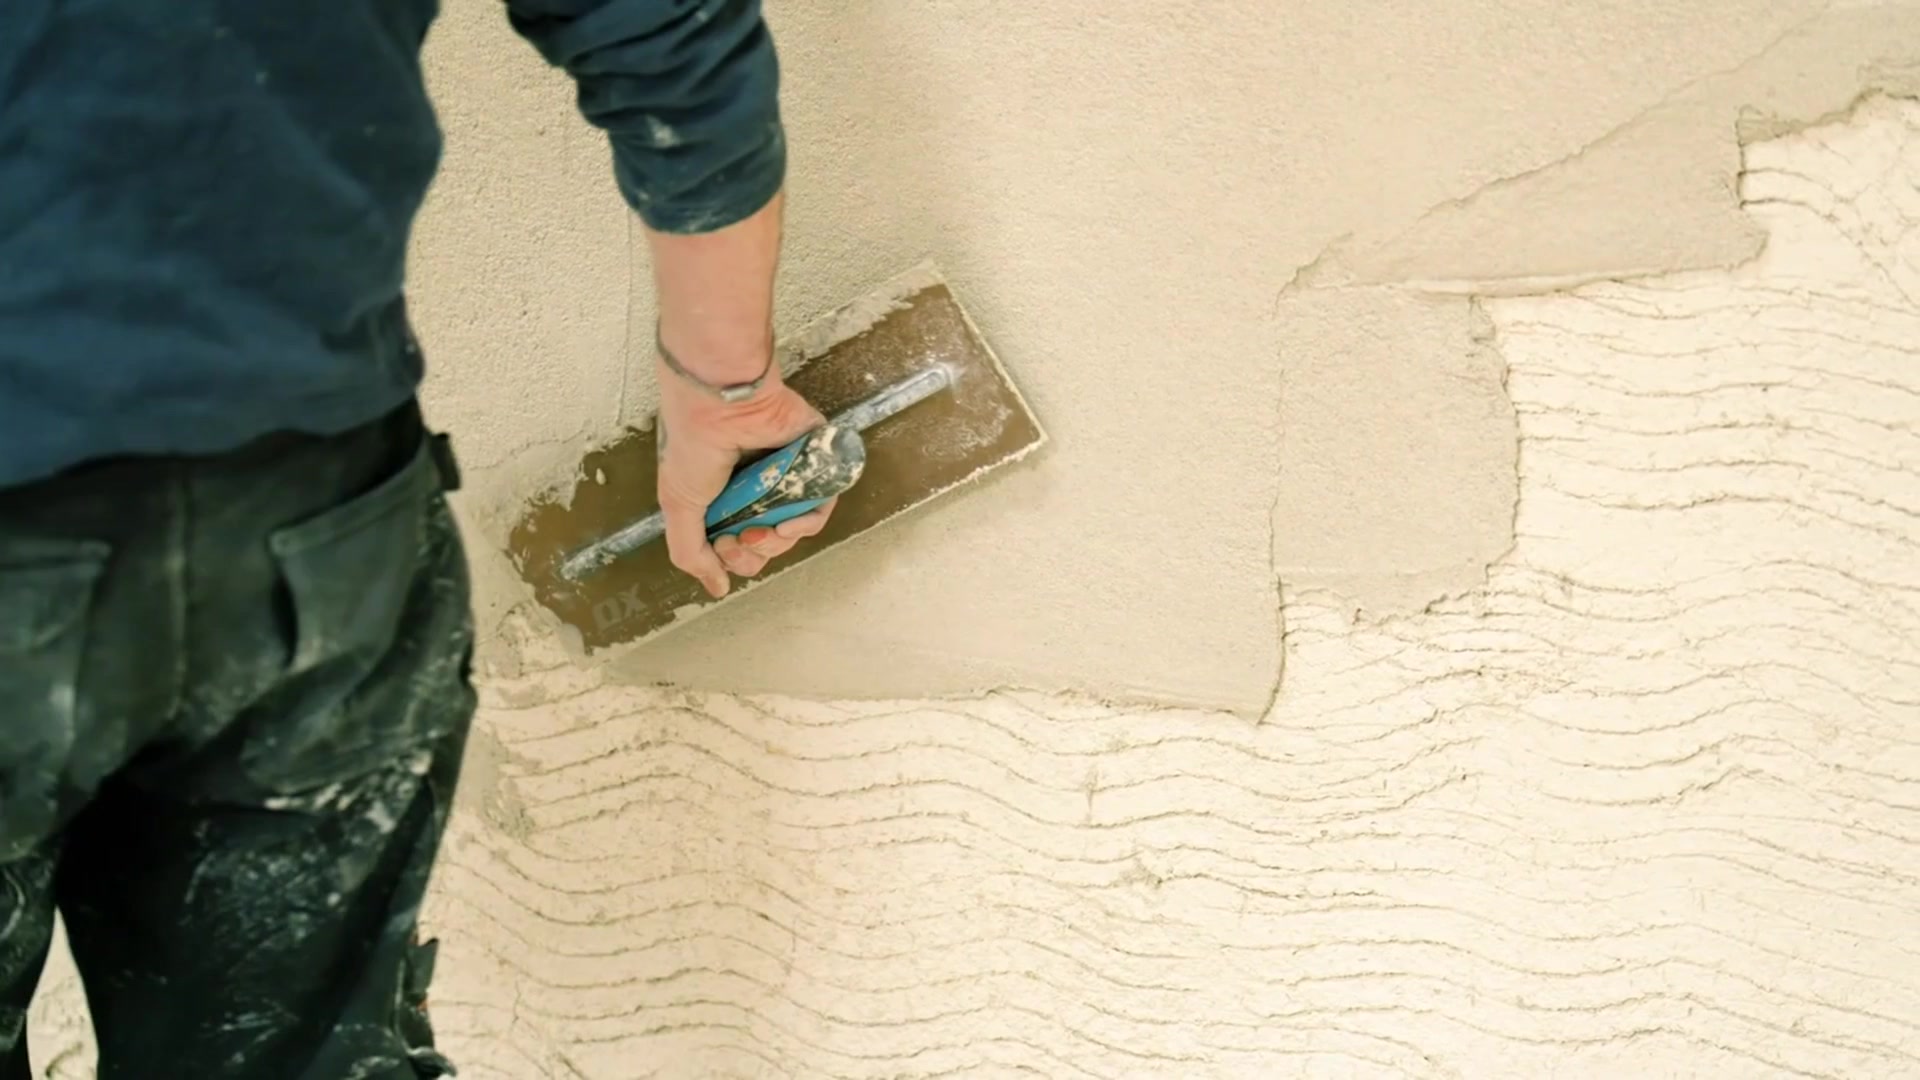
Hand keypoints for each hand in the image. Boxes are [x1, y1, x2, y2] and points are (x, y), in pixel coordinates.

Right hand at [654, 355, 835, 597]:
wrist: (722, 405)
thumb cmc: (693, 444)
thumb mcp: (678, 505)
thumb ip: (691, 552)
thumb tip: (716, 588)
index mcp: (725, 496)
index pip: (739, 544)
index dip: (733, 557)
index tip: (720, 546)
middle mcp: (757, 489)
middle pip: (768, 544)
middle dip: (752, 553)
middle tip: (739, 539)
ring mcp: (786, 477)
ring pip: (793, 531)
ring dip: (776, 543)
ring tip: (761, 531)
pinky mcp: (814, 465)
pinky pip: (820, 508)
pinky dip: (805, 525)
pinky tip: (786, 526)